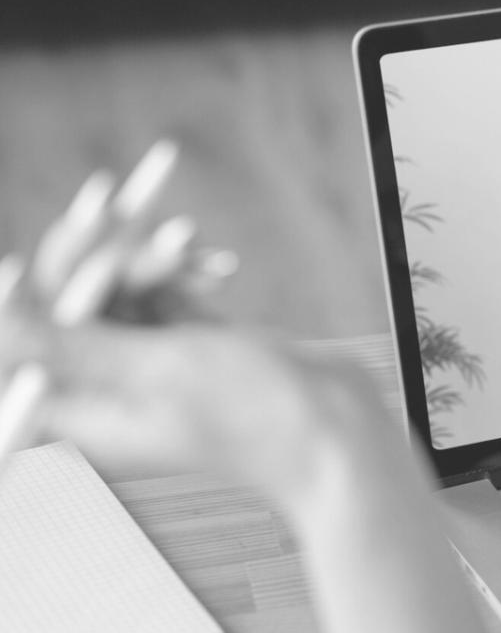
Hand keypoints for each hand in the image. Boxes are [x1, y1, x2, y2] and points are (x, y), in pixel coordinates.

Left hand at [0, 196, 396, 526]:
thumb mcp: (155, 371)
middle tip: (105, 200)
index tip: (46, 241)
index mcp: (81, 415)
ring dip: (148, 259)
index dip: (26, 290)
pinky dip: (183, 275)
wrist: (335, 432)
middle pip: (69, 308)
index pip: (24, 342)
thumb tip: (0, 321)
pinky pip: (163, 295)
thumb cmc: (252, 417)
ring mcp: (148, 369)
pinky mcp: (188, 349)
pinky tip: (217, 263)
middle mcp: (105, 392)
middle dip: (92, 255)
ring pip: (119, 293)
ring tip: (185, 235)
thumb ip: (70, 345)